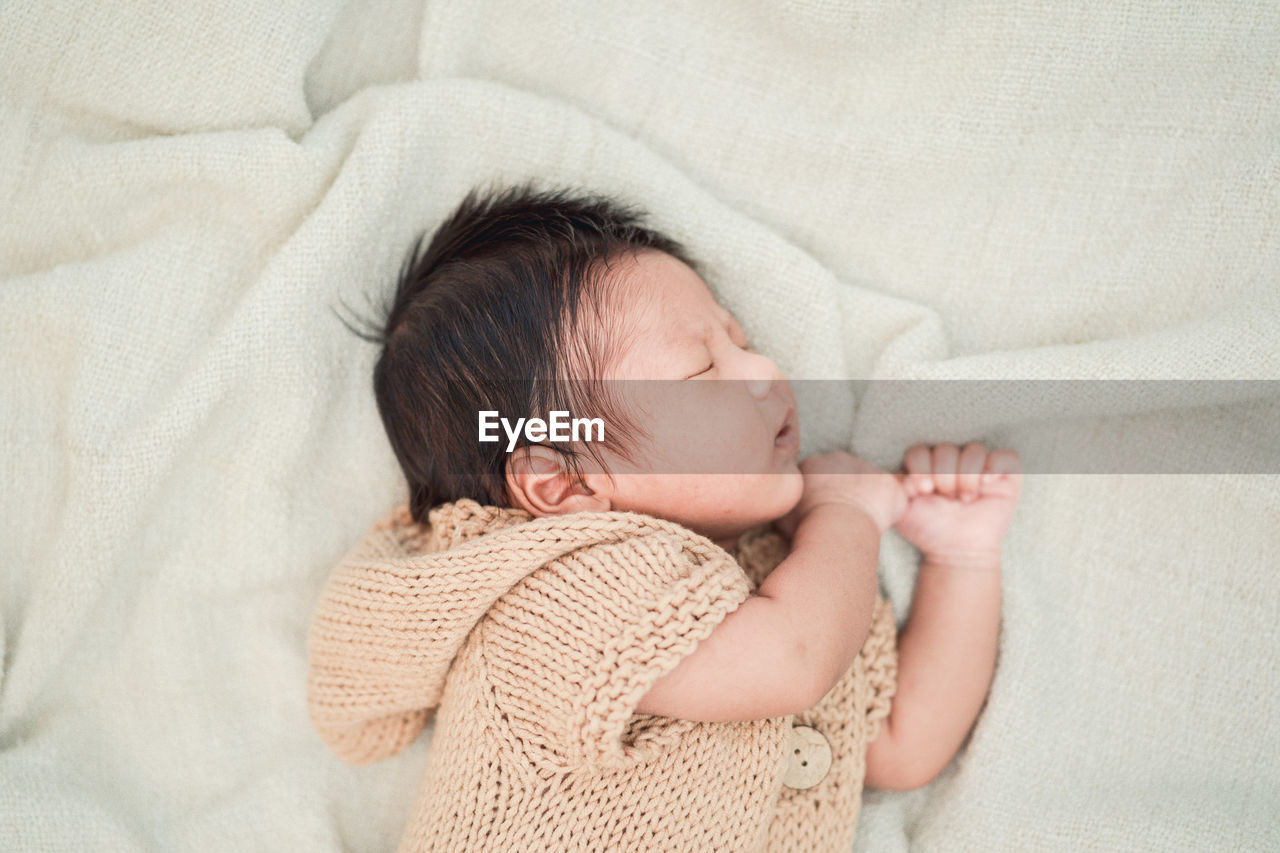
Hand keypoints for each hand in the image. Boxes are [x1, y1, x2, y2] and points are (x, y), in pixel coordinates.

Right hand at [773, 451, 908, 539]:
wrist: (836, 526)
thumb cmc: (807, 524)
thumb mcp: (783, 511)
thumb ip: (786, 502)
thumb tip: (779, 505)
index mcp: (815, 463)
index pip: (822, 473)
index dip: (826, 492)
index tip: (826, 508)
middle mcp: (841, 459)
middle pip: (848, 473)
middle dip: (849, 491)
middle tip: (846, 515)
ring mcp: (867, 468)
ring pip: (871, 484)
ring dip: (870, 499)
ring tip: (863, 522)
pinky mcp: (888, 484)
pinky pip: (893, 497)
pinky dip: (890, 510)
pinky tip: (880, 524)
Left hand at [894, 443, 1021, 566]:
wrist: (955, 551)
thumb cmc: (928, 528)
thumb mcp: (903, 506)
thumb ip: (894, 483)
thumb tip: (884, 465)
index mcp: (928, 465)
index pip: (921, 450)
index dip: (920, 466)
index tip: (922, 490)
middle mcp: (954, 461)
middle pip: (947, 449)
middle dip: (944, 475)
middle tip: (946, 496)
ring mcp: (980, 467)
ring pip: (974, 450)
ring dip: (967, 475)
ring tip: (965, 498)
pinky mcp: (1005, 475)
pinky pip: (1006, 456)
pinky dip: (995, 467)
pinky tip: (987, 484)